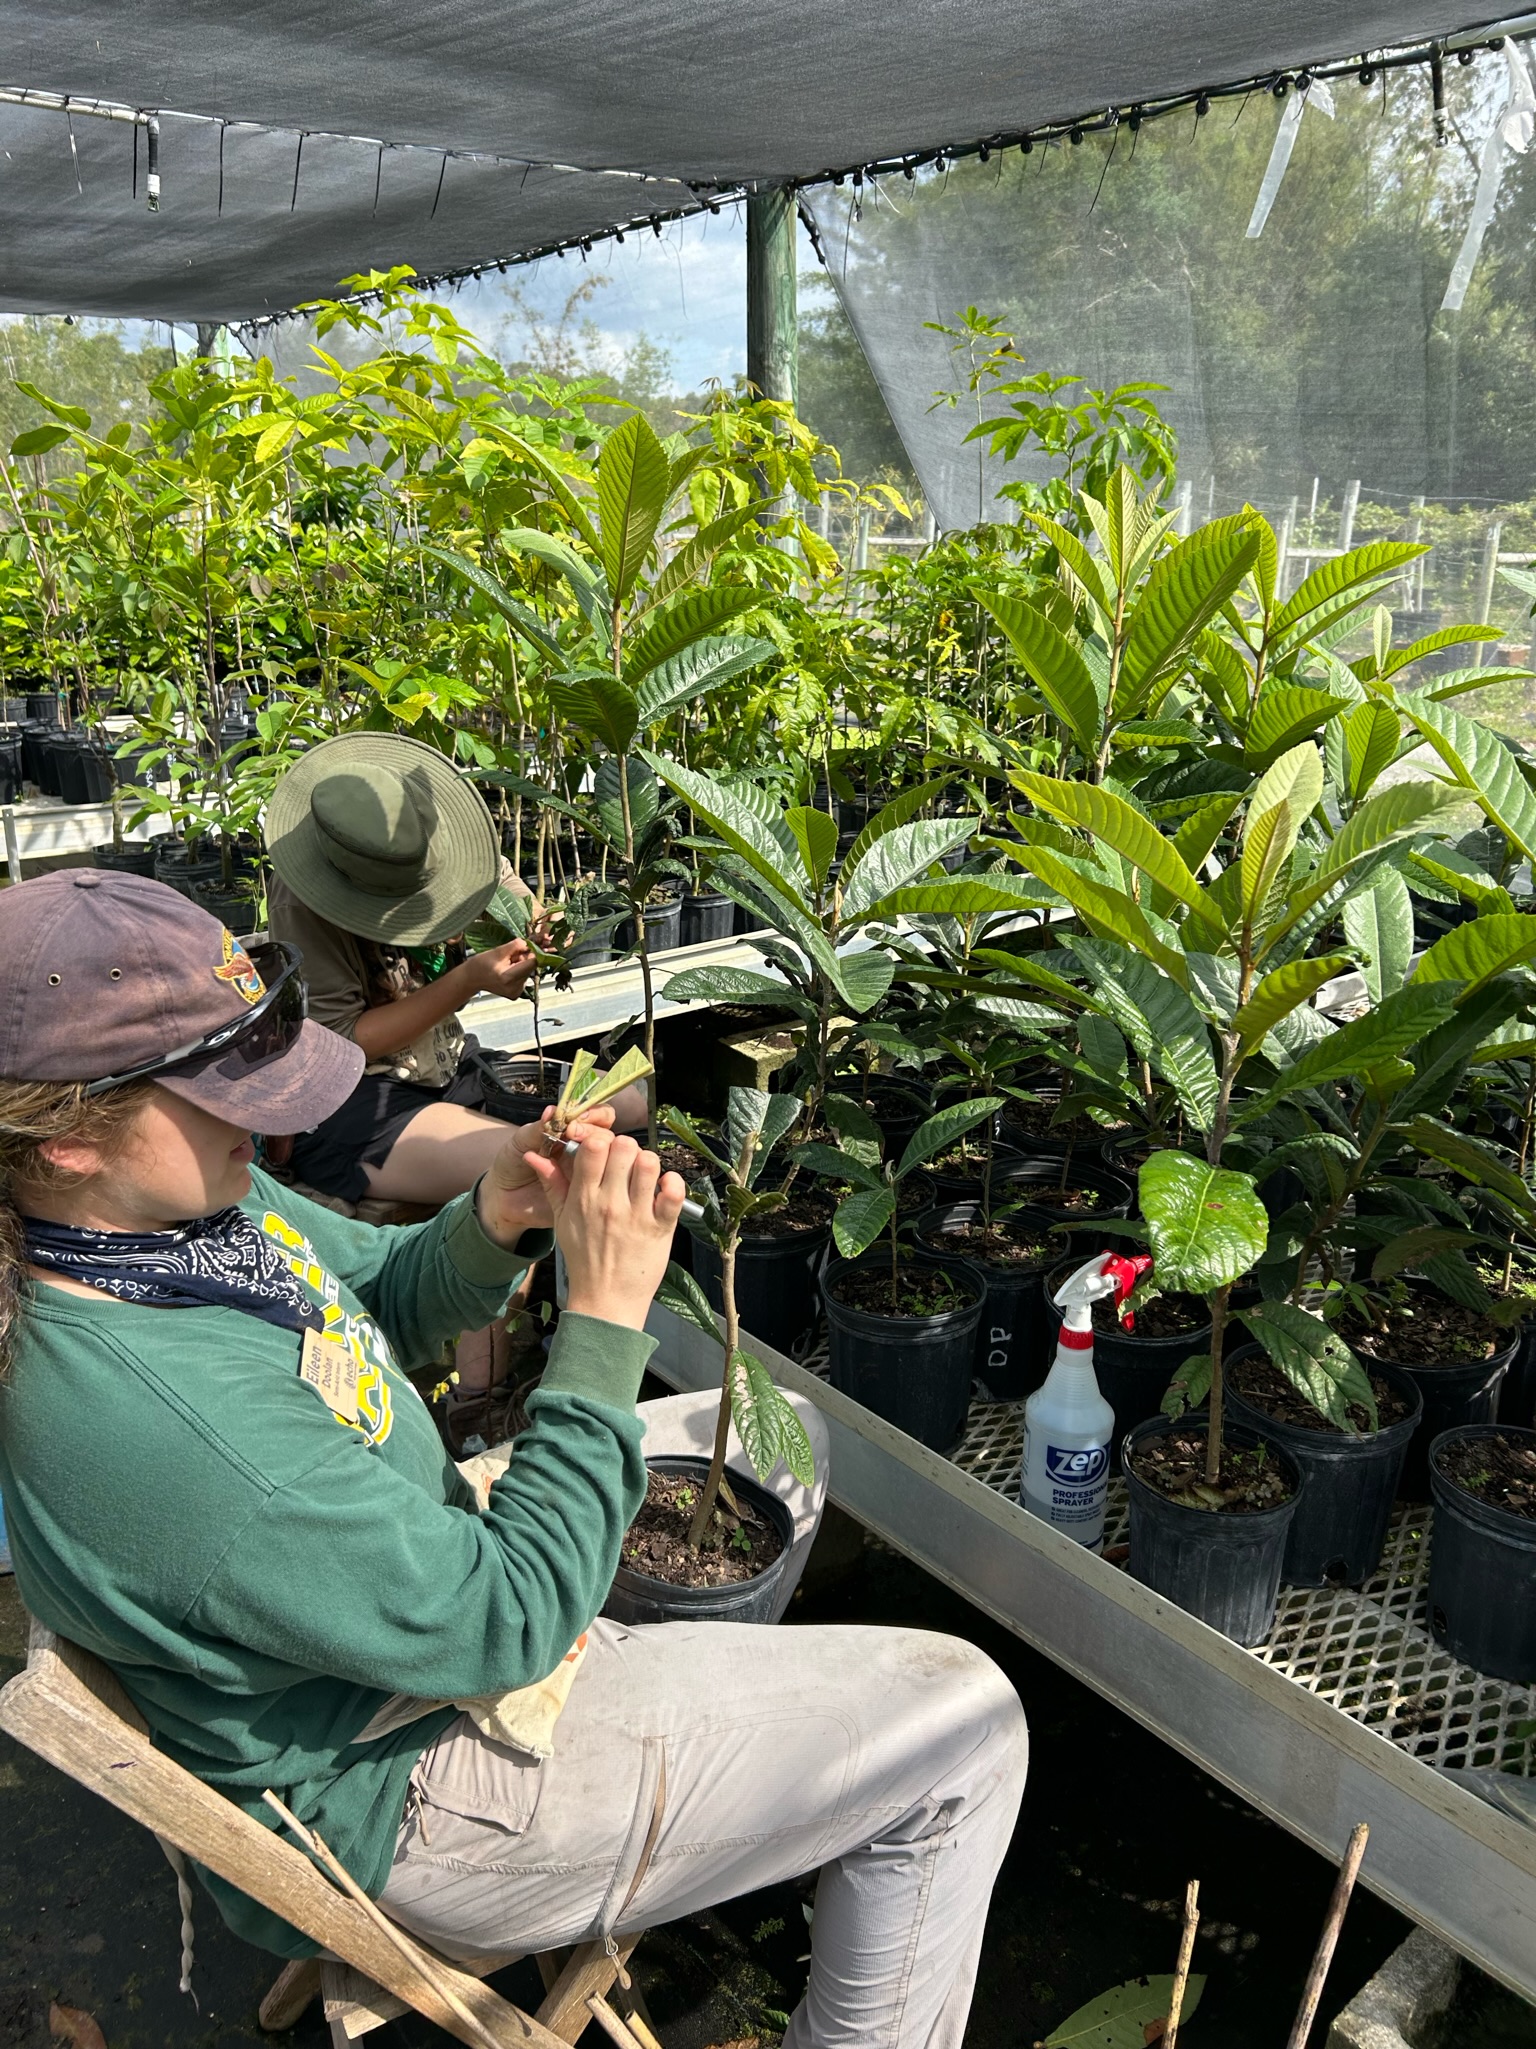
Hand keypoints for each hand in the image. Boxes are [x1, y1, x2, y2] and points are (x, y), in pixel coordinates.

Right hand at [461, 938, 537, 1000]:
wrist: (472, 979)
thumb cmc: (480, 964)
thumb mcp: (497, 951)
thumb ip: (516, 946)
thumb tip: (529, 943)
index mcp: (509, 978)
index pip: (532, 963)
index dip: (532, 952)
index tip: (527, 946)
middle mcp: (515, 988)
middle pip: (531, 968)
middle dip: (524, 958)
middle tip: (511, 955)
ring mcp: (516, 993)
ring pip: (528, 972)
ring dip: (521, 964)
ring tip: (507, 963)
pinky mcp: (516, 994)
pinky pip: (524, 978)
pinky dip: (519, 971)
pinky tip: (508, 970)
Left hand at [476, 1105, 616, 1244]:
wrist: (502, 1195)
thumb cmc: (512, 1162)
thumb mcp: (522, 1140)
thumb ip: (540, 1127)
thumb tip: (553, 1110)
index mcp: (573, 1131)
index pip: (598, 1116)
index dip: (594, 1114)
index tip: (576, 1119)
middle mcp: (584, 1150)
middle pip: (608, 1136)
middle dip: (593, 1131)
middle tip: (573, 1133)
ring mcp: (587, 1172)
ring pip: (608, 1160)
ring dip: (595, 1152)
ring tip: (569, 1152)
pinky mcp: (583, 1193)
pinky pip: (594, 1186)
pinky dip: (587, 1179)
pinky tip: (562, 1177)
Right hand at [520, 1125, 685, 1330]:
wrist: (605, 1301)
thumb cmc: (584, 1259)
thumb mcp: (562, 1220)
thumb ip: (553, 1184)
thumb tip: (536, 1155)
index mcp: (584, 1198)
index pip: (593, 1146)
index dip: (601, 1140)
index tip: (604, 1152)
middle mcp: (610, 1203)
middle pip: (623, 1147)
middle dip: (626, 1149)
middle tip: (626, 1165)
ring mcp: (636, 1215)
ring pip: (649, 1163)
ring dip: (649, 1163)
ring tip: (644, 1178)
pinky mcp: (660, 1228)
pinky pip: (673, 1193)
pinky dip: (672, 1184)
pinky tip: (664, 1189)